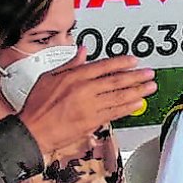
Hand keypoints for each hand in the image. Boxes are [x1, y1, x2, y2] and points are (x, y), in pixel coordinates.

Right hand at [18, 55, 155, 153]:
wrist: (32, 130)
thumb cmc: (37, 106)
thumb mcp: (49, 77)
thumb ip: (69, 64)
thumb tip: (82, 52)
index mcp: (74, 77)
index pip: (103, 66)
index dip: (121, 63)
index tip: (134, 61)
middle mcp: (84, 90)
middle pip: (115, 81)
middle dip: (135, 77)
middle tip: (149, 73)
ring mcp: (89, 106)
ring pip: (118, 97)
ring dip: (137, 91)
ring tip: (150, 87)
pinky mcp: (92, 121)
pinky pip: (114, 112)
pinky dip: (128, 107)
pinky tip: (138, 103)